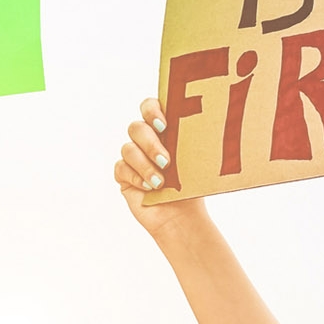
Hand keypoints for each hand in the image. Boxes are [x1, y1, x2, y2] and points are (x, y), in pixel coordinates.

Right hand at [116, 99, 206, 238]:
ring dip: (145, 165)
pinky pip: (121, 168)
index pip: (150, 107)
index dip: (152, 110)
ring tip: (161, 182)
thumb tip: (202, 122)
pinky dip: (136, 177)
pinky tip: (150, 188)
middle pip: (136, 127)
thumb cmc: (192, 185)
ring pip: (128, 148)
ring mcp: (134, 157)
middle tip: (166, 160)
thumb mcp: (195, 159)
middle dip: (150, 143)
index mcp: (165, 129)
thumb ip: (190, 139)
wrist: (182, 217)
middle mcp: (146, 140)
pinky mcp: (124, 175)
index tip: (164, 125)